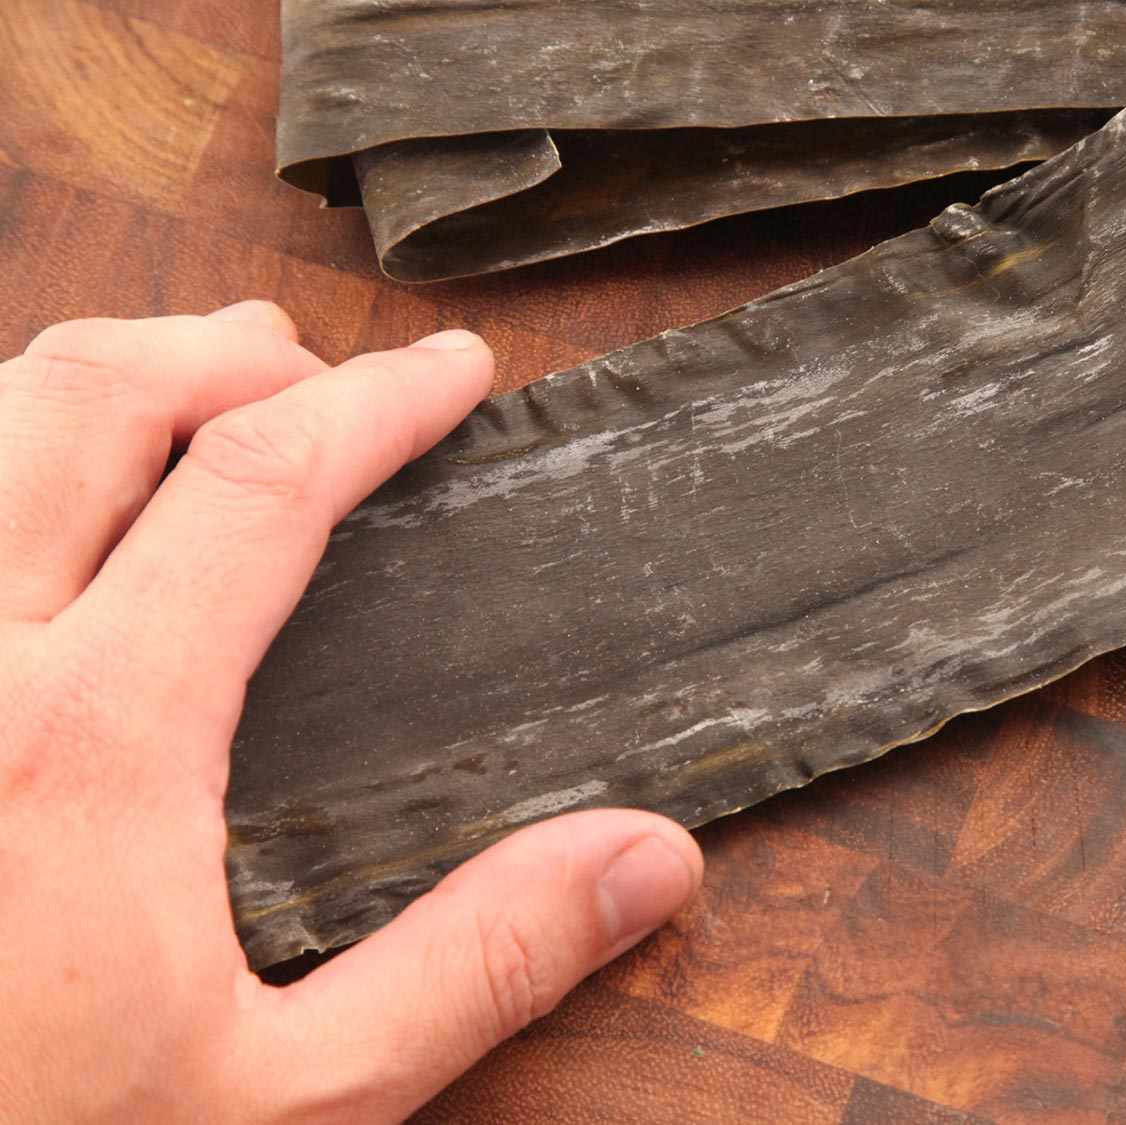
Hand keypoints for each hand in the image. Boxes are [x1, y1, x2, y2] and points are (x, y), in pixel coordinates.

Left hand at [0, 303, 701, 1121]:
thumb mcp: (279, 1106)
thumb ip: (474, 965)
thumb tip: (646, 860)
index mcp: (91, 741)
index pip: (262, 487)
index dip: (376, 405)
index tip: (451, 373)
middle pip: (97, 394)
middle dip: (228, 352)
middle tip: (314, 367)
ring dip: (100, 375)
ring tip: (191, 392)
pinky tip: (35, 499)